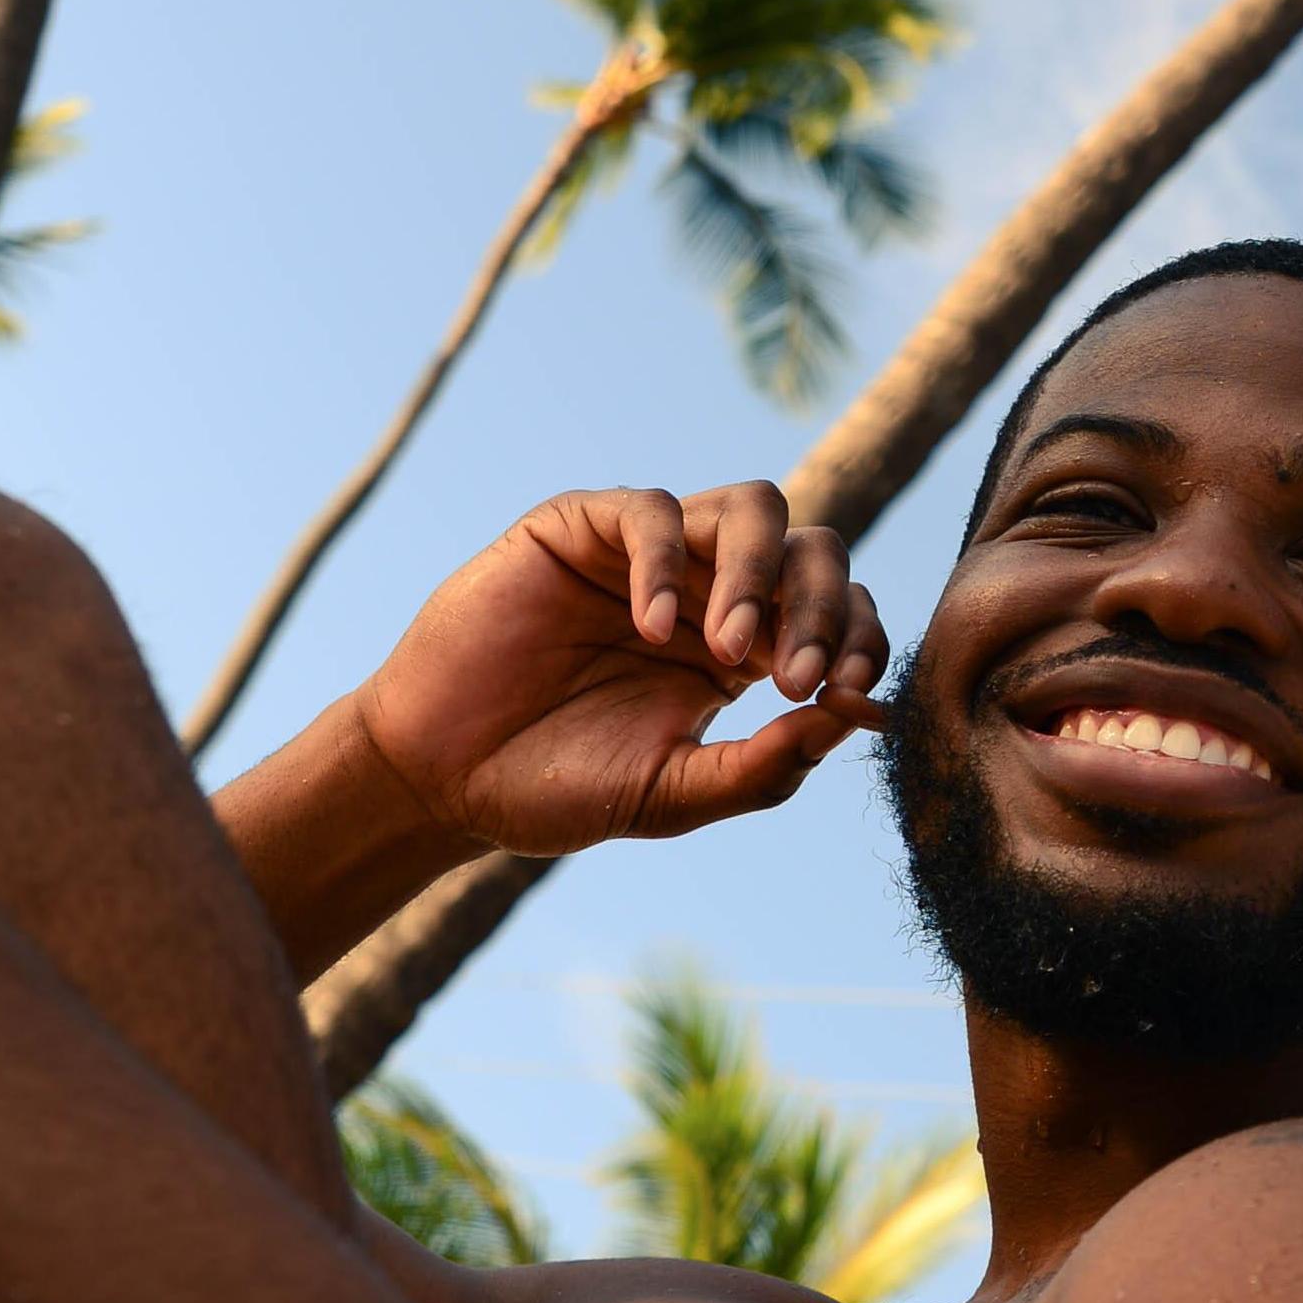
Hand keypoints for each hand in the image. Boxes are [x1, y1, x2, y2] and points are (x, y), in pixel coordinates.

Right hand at [349, 483, 889, 858]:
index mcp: (747, 653)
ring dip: (761, 571)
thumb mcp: (672, 794)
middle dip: (822, 607)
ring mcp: (652, 555)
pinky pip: (650, 511)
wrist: (442, 780)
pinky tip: (655, 630)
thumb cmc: (555, 788)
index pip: (838, 614)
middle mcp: (713, 591)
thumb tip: (857, 716)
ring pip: (753, 507)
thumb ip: (763, 766)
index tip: (851, 692)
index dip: (860, 640)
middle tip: (794, 678)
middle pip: (814, 550)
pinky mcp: (581, 528)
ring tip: (731, 649)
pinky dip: (668, 563)